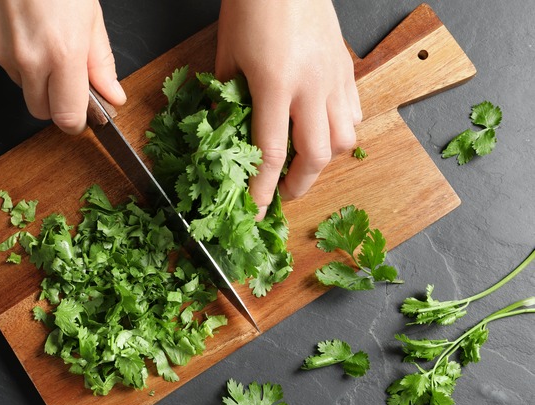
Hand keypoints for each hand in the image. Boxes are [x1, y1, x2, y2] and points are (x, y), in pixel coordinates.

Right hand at [0, 0, 126, 133]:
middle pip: (40, 111)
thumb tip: (112, 96)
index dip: (77, 120)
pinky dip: (15, 54)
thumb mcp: (89, 14)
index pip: (66, 117)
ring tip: (43, 36)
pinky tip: (22, 26)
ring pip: (21, 85)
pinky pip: (3, 63)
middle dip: (55, 101)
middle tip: (66, 74)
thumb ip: (100, 61)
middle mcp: (28, 59)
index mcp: (62, 53)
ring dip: (34, 75)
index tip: (84, 113)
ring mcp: (0, 53)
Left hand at [215, 0, 361, 218]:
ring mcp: (335, 77)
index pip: (272, 153)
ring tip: (304, 165)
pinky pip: (354, 112)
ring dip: (324, 161)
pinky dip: (341, 131)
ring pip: (345, 138)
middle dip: (299, 185)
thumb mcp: (227, 54)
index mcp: (275, 84)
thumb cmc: (252, 5)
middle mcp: (312, 86)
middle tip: (282, 194)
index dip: (263, 190)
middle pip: (316, 155)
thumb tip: (223, 131)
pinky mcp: (347, 67)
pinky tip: (323, 130)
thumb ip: (226, 97)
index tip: (256, 211)